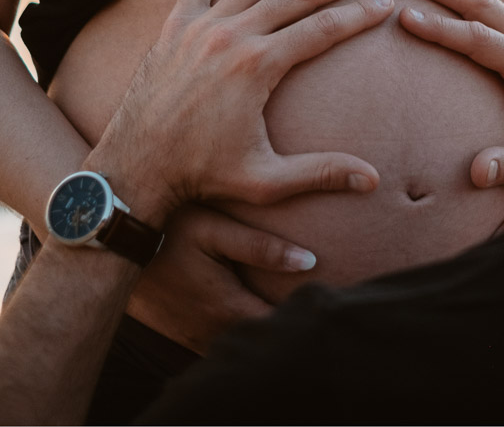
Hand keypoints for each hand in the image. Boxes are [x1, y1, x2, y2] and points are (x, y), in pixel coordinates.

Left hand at [90, 0, 390, 225]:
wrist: (132, 171)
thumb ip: (321, 173)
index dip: (360, 14)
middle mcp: (231, 37)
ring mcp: (201, 27)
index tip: (387, 3)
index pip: (324, 28)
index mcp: (258, 67)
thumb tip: (373, 180)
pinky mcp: (175, 27)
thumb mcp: (266, 180)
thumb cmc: (201, 176)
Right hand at [125, 205, 316, 352]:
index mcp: (223, 306)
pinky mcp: (177, 327)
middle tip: (312, 308)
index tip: (327, 304)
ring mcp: (187, 331)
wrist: (112, 238)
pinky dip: (234, 332)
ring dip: (256, 330)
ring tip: (285, 311)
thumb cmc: (169, 225)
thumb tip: (309, 261)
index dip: (301, 317)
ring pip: (232, 342)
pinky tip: (248, 313)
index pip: (273, 325)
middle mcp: (205, 328)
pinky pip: (213, 340)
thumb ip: (262, 248)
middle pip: (255, 339)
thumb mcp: (217, 229)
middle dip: (282, 327)